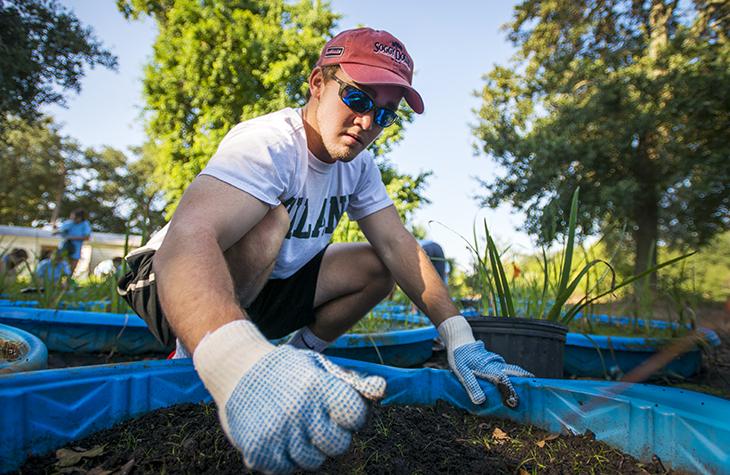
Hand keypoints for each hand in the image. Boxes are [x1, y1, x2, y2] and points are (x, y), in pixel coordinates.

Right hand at [193, 320, 384, 473]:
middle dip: (333, 437)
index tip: (339, 411)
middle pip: (338, 445)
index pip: (355, 415)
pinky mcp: (260, 451)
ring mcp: (279, 433)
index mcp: (317, 386)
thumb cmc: (285, 370)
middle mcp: (300, 410)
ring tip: (295, 428)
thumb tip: (381, 389)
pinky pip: (287, 469)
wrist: (235, 368)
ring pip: (313, 462)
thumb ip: (349, 382)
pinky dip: (286, 458)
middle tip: (317, 424)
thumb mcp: (316, 367)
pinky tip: (279, 437)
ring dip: (309, 449)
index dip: (351, 416)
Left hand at [438, 315, 532, 407]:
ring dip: (521, 379)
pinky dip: (514, 377)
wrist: (460, 341)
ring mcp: (497, 362)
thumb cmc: (460, 357)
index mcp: (489, 368)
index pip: (503, 381)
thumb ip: (471, 386)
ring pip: (513, 370)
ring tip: (527, 392)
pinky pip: (508, 370)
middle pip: (515, 372)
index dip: (510, 392)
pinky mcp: (496, 362)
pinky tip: (514, 385)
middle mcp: (497, 364)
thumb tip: (480, 401)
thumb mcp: (462, 372)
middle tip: (534, 393)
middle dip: (525, 381)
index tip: (514, 403)